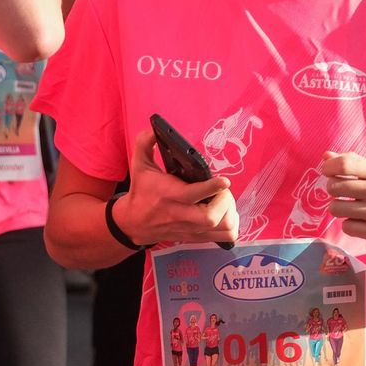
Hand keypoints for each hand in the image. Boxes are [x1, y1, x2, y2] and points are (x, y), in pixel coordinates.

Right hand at [113, 128, 236, 245]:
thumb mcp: (139, 165)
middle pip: (211, 217)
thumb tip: (153, 128)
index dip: (212, 188)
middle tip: (222, 191)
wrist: (133, 223)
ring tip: (224, 201)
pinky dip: (231, 226)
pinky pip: (225, 238)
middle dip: (224, 201)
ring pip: (222, 228)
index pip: (192, 195)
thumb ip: (144, 144)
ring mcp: (191, 229)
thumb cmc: (141, 191)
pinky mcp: (197, 237)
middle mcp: (181, 214)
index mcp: (169, 195)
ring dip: (230, 213)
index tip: (223, 180)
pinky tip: (224, 214)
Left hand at [320, 151, 365, 249]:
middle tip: (343, 192)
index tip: (327, 171)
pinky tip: (363, 222)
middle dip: (333, 189)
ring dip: (339, 208)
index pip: (345, 164)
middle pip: (334, 187)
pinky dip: (350, 224)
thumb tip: (326, 157)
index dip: (328, 167)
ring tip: (353, 208)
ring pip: (335, 208)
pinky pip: (346, 226)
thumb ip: (353, 162)